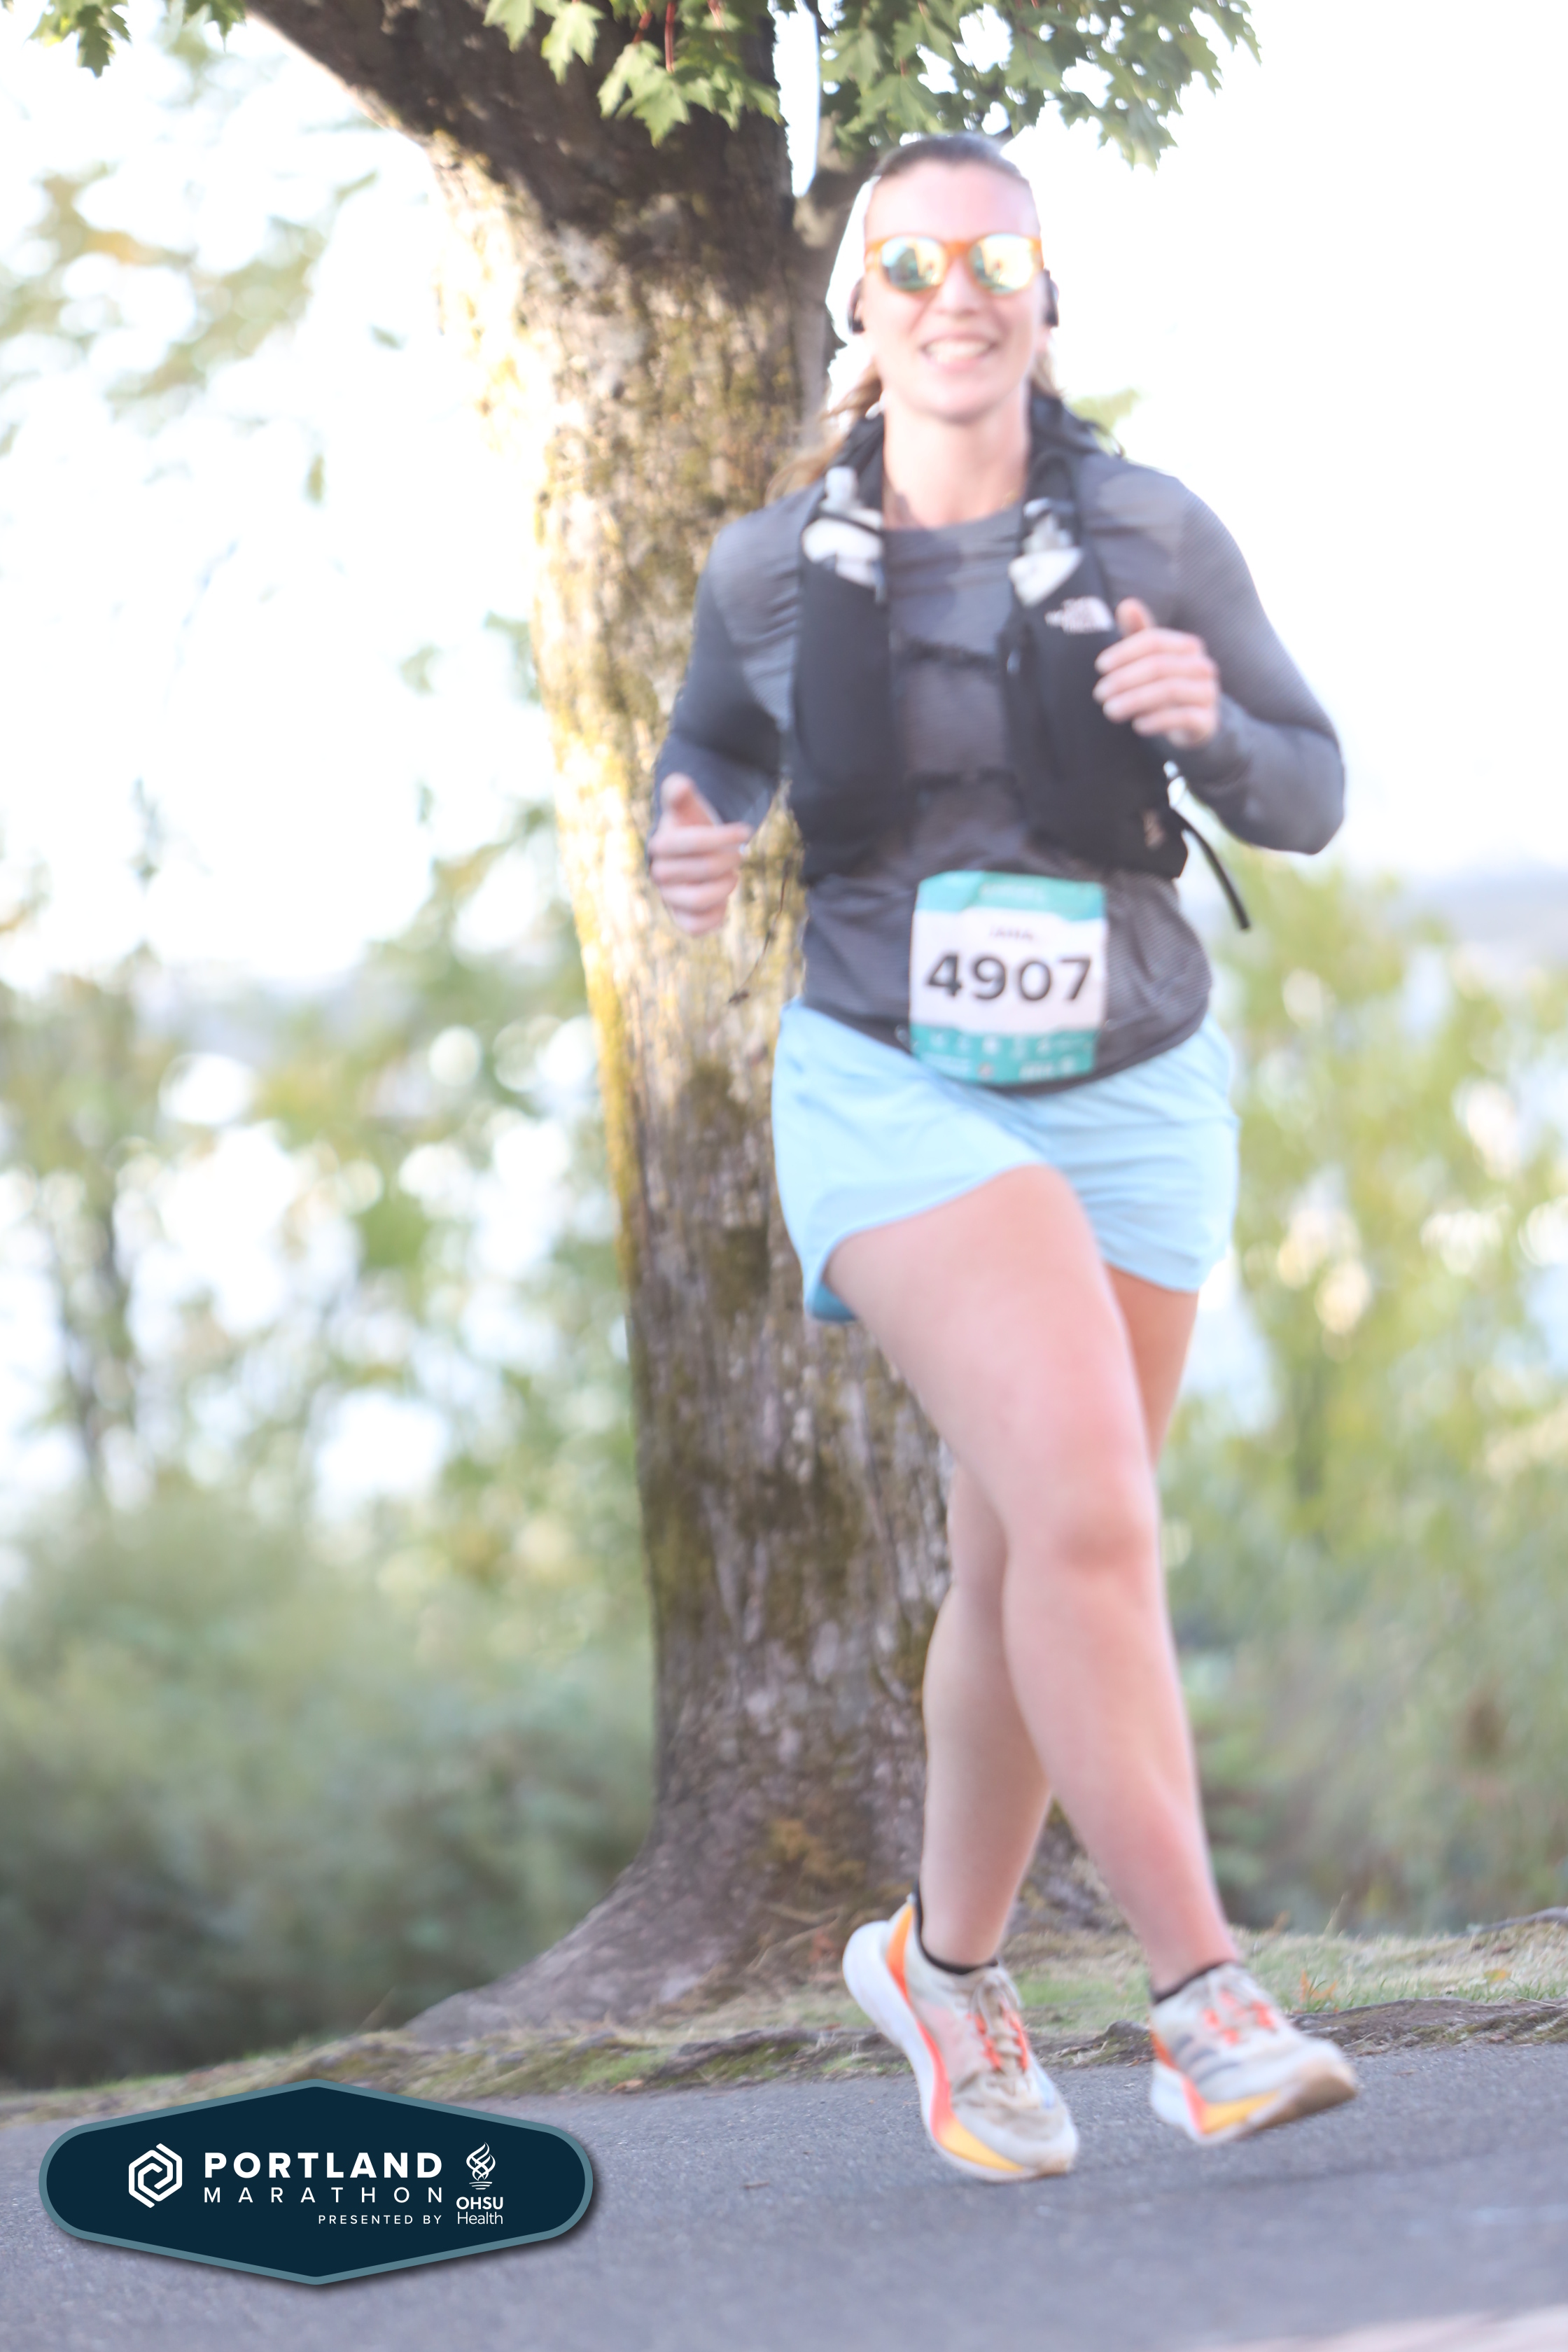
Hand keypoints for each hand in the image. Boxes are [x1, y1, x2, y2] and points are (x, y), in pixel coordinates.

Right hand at [648, 773, 750, 935]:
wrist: (693, 853)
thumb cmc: (692, 826)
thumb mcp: (687, 806)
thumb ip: (679, 792)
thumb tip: (679, 785)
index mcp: (659, 845)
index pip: (691, 842)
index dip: (722, 836)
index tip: (746, 831)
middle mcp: (659, 874)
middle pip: (703, 870)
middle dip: (729, 860)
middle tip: (739, 855)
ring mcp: (669, 898)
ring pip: (699, 901)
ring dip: (725, 888)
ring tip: (732, 876)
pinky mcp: (681, 918)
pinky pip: (695, 927)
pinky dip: (716, 915)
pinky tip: (724, 900)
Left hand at [1093, 597, 1219, 749]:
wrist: (1195, 722)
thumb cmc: (1165, 684)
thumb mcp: (1151, 658)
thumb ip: (1138, 633)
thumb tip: (1126, 604)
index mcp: (1188, 646)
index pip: (1154, 641)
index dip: (1125, 651)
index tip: (1100, 666)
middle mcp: (1202, 666)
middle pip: (1159, 665)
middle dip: (1124, 679)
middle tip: (1099, 693)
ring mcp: (1207, 693)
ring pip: (1170, 690)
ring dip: (1134, 700)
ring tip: (1109, 710)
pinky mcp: (1207, 720)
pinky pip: (1183, 717)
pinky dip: (1157, 720)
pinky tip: (1137, 725)